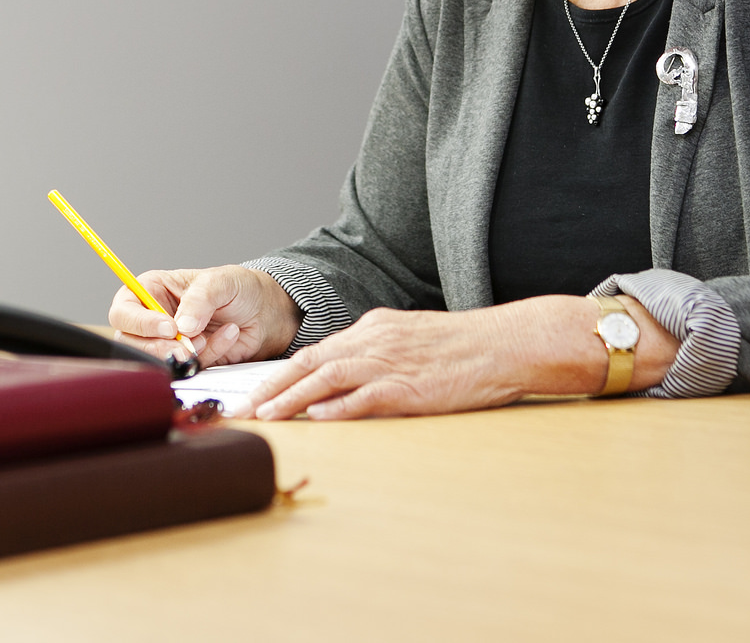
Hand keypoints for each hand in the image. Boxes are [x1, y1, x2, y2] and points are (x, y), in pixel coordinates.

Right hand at [107, 265, 299, 367]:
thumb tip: (182, 326)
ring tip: (209, 336)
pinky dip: (210, 355)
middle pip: (132, 343)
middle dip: (161, 348)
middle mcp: (154, 318)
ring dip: (186, 353)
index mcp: (152, 290)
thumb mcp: (221, 282)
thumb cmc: (239, 288)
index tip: (169, 328)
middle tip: (188, 347)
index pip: (124, 310)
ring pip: (157, 360)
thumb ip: (201, 299)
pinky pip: (187, 368)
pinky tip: (229, 335)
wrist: (265, 312)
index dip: (141, 322)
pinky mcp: (186, 361)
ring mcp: (168, 343)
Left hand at [240, 294, 681, 419]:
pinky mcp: (411, 387)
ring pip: (327, 380)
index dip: (280, 374)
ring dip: (290, 401)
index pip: (315, 351)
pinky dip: (338, 410)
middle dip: (271, 388)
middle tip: (242, 410)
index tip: (254, 394)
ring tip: (265, 418)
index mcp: (373, 327)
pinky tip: (317, 422)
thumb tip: (341, 379)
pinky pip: (366, 398)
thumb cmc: (464, 346)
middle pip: (309, 363)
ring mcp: (391, 362)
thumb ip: (375, 352)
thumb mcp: (411, 338)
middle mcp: (374, 340)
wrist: (506, 343)